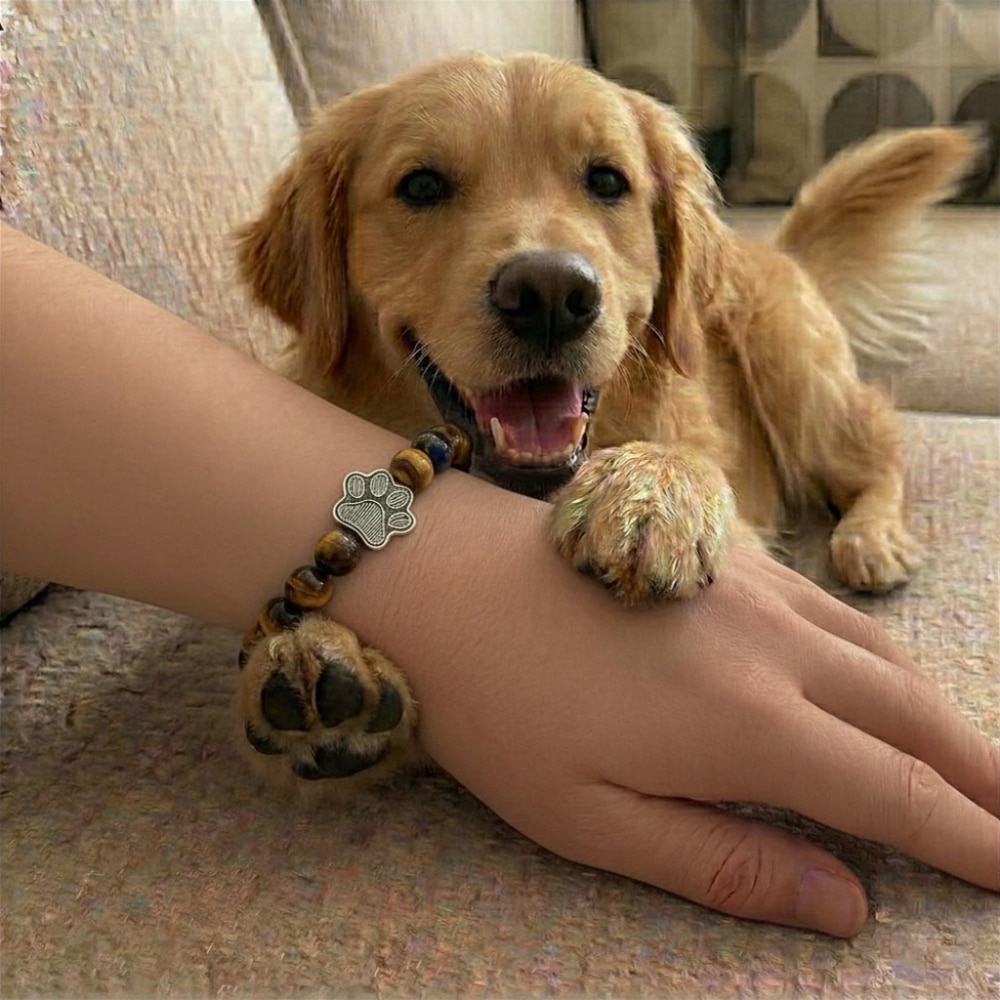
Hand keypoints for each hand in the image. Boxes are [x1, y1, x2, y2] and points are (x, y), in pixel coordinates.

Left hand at [385, 541, 998, 937]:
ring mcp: (748, 585)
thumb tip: (847, 904)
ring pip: (877, 650)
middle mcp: (771, 645)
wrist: (441, 573)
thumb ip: (725, 863)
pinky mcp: (717, 551)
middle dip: (981, 773)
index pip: (895, 792)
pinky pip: (827, 608)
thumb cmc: (499, 707)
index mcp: (746, 725)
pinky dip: (874, 653)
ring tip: (965, 758)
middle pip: (911, 711)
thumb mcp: (591, 818)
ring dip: (935, 708)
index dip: (973, 838)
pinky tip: (864, 674)